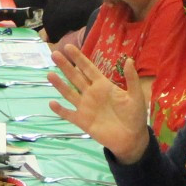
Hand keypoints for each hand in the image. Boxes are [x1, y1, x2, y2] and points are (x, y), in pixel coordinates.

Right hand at [47, 44, 150, 163]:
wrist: (132, 138)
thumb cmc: (135, 116)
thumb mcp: (136, 96)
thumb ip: (132, 79)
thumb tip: (129, 60)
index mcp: (103, 85)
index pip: (88, 68)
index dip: (79, 57)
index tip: (68, 46)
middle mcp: (91, 94)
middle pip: (75, 77)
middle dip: (65, 66)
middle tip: (54, 54)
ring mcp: (85, 107)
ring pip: (69, 93)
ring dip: (59, 84)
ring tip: (50, 74)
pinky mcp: (82, 121)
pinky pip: (68, 114)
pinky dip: (60, 110)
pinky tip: (52, 103)